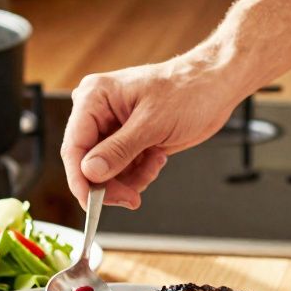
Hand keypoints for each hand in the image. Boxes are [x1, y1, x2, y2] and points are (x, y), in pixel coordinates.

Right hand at [61, 56, 244, 207]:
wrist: (215, 87)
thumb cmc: (189, 89)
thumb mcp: (152, 123)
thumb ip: (118, 150)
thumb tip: (90, 172)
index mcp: (95, 98)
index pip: (74, 146)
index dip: (80, 179)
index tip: (91, 203)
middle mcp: (99, 113)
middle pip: (88, 163)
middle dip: (110, 183)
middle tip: (130, 197)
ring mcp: (113, 128)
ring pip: (106, 172)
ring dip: (129, 179)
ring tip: (153, 164)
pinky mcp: (128, 140)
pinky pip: (123, 170)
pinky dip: (139, 173)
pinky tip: (157, 157)